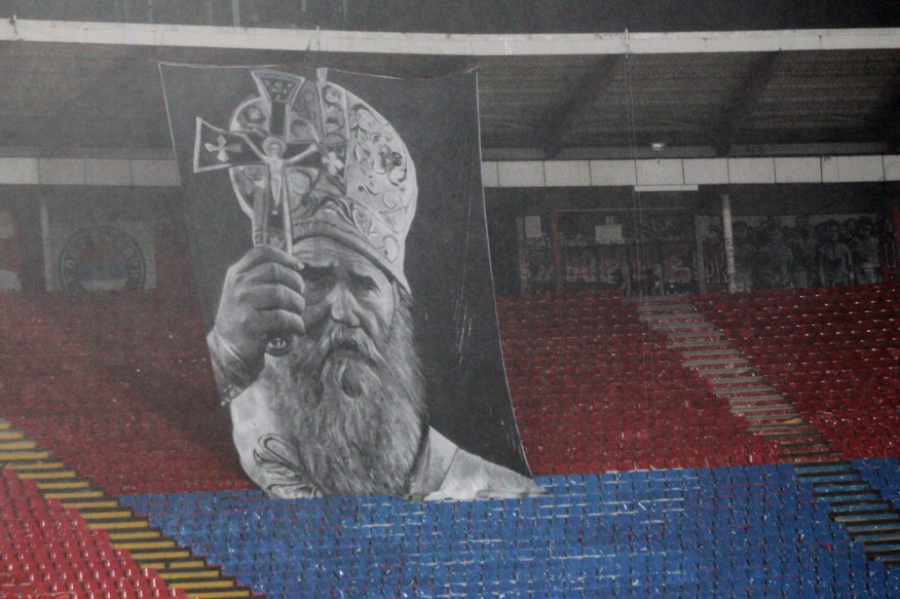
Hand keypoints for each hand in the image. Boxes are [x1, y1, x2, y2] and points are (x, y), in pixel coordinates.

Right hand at [212, 245, 306, 369]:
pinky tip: (297, 329)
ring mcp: (241, 303)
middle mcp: (237, 285)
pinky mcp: (249, 323)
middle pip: (276, 271)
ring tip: (297, 315)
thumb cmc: (246, 319)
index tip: (300, 268)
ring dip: (298, 305)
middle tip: (299, 299)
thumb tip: (297, 267)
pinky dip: (296, 323)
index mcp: (237, 274)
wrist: (228, 350)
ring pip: (281, 293)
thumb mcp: (246, 293)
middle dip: (296, 284)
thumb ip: (263, 279)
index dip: (285, 257)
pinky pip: (282, 317)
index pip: (262, 253)